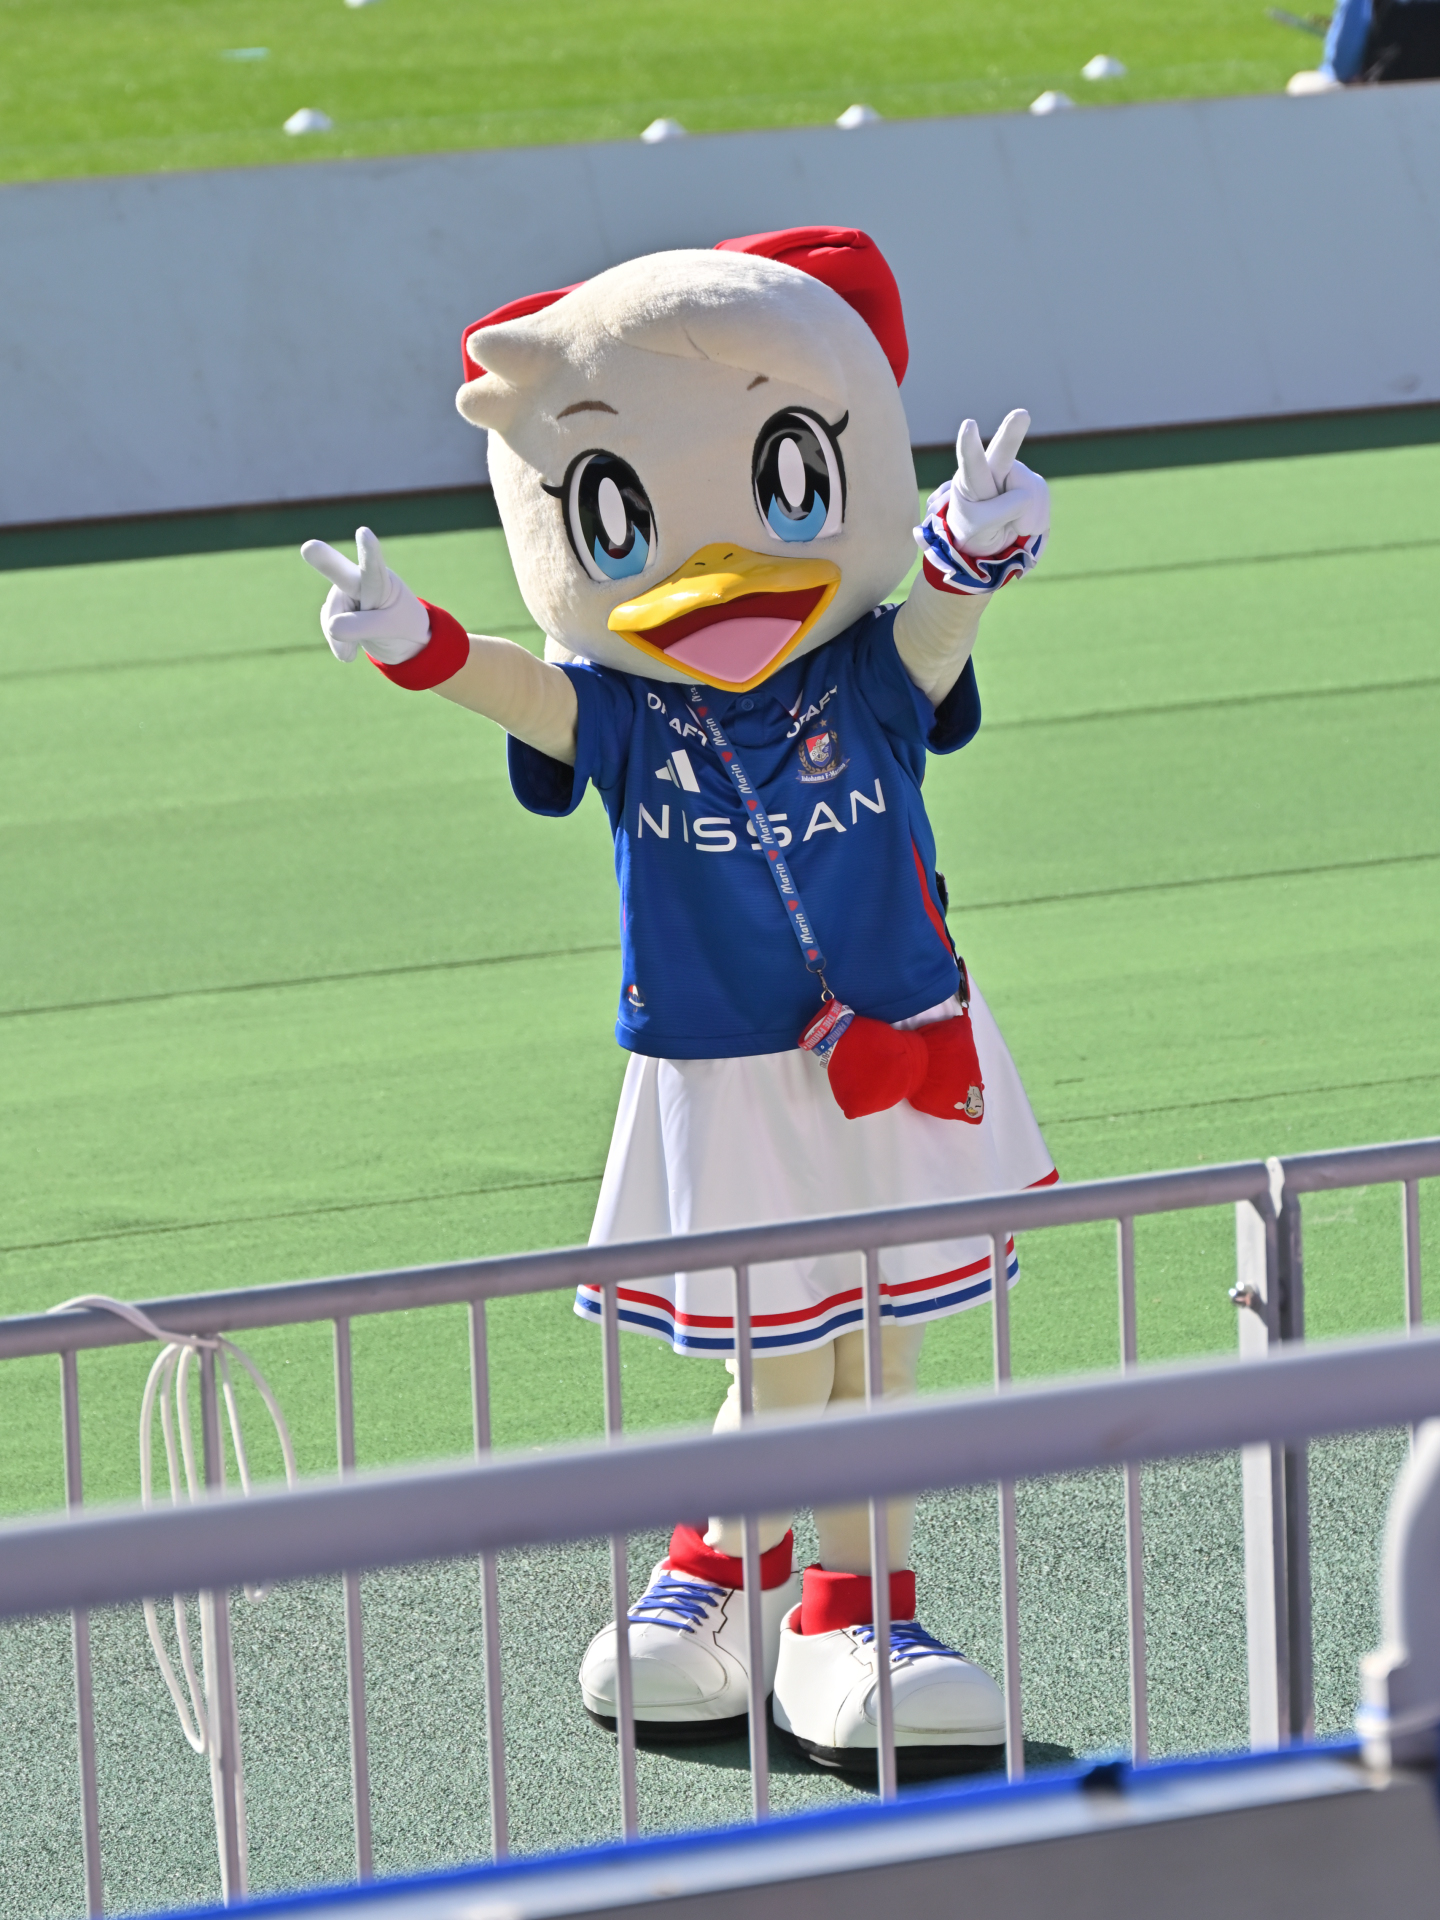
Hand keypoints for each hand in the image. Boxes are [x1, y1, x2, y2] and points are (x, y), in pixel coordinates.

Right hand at [300, 527, 430, 664]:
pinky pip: (329, 628)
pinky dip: (338, 643)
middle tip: (309, 547)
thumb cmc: (402, 624)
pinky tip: (349, 648)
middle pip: (339, 573)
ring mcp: (343, 593)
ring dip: (341, 639)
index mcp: (381, 583)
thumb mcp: (391, 629)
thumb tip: (331, 626)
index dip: (368, 551)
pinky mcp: (334, 608)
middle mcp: (358, 581)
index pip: (374, 568)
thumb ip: (362, 626)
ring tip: (355, 651)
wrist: (399, 638)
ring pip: (332, 618)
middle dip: (324, 560)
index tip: (364, 532)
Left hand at [944, 409, 1049, 557]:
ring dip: (1023, 520)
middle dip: (1011, 433)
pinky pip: (1042, 506)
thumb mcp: (977, 529)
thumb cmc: (975, 530)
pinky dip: (1035, 523)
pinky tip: (1022, 524)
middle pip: (1003, 452)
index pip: (972, 465)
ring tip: (1009, 525)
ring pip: (1029, 495)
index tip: (968, 424)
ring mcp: (1017, 475)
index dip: (970, 447)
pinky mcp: (1035, 485)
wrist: (991, 539)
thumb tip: (1026, 497)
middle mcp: (993, 469)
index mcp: (971, 481)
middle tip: (1021, 415)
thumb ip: (998, 512)